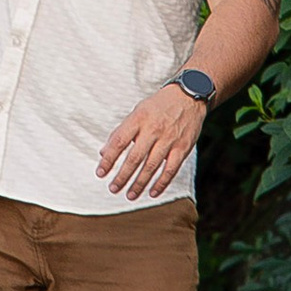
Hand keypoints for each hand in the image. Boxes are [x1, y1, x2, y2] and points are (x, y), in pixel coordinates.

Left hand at [96, 84, 206, 203]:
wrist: (189, 95)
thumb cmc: (159, 105)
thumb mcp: (137, 111)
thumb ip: (121, 132)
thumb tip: (104, 152)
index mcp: (138, 118)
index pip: (119, 141)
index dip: (109, 159)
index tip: (100, 172)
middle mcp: (153, 129)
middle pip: (134, 157)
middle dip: (122, 176)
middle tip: (113, 188)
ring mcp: (169, 139)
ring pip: (151, 166)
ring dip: (139, 183)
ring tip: (130, 195)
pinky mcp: (183, 147)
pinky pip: (171, 169)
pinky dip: (161, 183)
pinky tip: (152, 193)